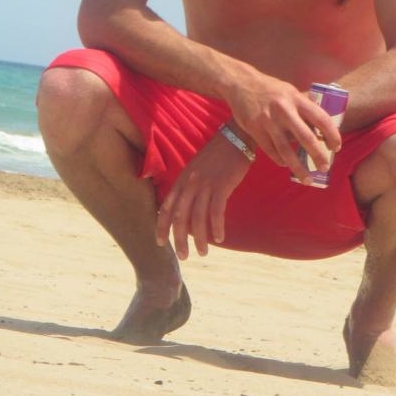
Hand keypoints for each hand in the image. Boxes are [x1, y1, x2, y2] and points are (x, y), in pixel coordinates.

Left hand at [155, 133, 250, 259]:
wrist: (234, 138)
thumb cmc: (217, 155)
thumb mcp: (195, 169)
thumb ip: (188, 186)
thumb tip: (186, 209)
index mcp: (182, 180)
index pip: (167, 207)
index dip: (162, 226)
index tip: (161, 243)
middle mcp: (190, 184)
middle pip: (181, 217)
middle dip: (180, 240)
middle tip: (184, 256)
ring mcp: (205, 185)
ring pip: (198, 218)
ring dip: (200, 239)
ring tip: (202, 252)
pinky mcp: (221, 186)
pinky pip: (216, 212)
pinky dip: (216, 227)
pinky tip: (219, 237)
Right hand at [227, 76, 341, 181]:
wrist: (241, 83)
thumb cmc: (270, 89)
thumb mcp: (290, 91)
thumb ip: (304, 107)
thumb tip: (321, 128)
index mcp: (296, 98)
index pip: (321, 118)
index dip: (332, 135)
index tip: (336, 147)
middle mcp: (284, 110)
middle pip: (306, 138)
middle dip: (318, 156)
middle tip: (325, 167)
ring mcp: (268, 121)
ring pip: (286, 150)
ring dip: (299, 168)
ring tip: (307, 179)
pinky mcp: (255, 129)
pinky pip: (271, 151)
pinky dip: (280, 160)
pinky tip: (286, 165)